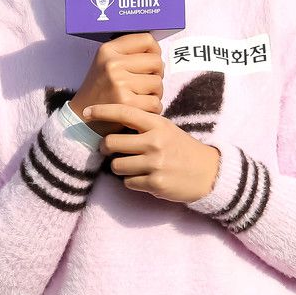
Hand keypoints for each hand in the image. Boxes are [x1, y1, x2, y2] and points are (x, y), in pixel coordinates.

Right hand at [69, 33, 163, 136]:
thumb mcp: (107, 63)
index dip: (155, 52)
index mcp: (108, 50)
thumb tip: (160, 57)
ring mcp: (118, 83)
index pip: (146, 40)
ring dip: (155, 93)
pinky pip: (154, 102)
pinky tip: (141, 108)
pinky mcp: (125, 103)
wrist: (81, 117)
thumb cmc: (101, 89)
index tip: (150, 63)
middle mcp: (112, 64)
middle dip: (157, 74)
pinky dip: (153, 108)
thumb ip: (130, 54)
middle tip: (147, 83)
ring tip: (141, 96)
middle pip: (156, 61)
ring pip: (158, 83)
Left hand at [83, 103, 220, 203]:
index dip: (102, 111)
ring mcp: (155, 163)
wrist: (209, 173)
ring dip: (119, 167)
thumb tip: (112, 126)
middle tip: (108, 149)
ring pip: (116, 166)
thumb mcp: (166, 129)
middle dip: (105, 148)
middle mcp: (155, 142)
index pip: (124, 113)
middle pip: (112, 143)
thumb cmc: (182, 149)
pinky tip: (144, 177)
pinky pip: (128, 182)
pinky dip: (132, 181)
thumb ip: (143, 126)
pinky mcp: (155, 183)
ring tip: (131, 165)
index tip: (86, 112)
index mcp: (157, 124)